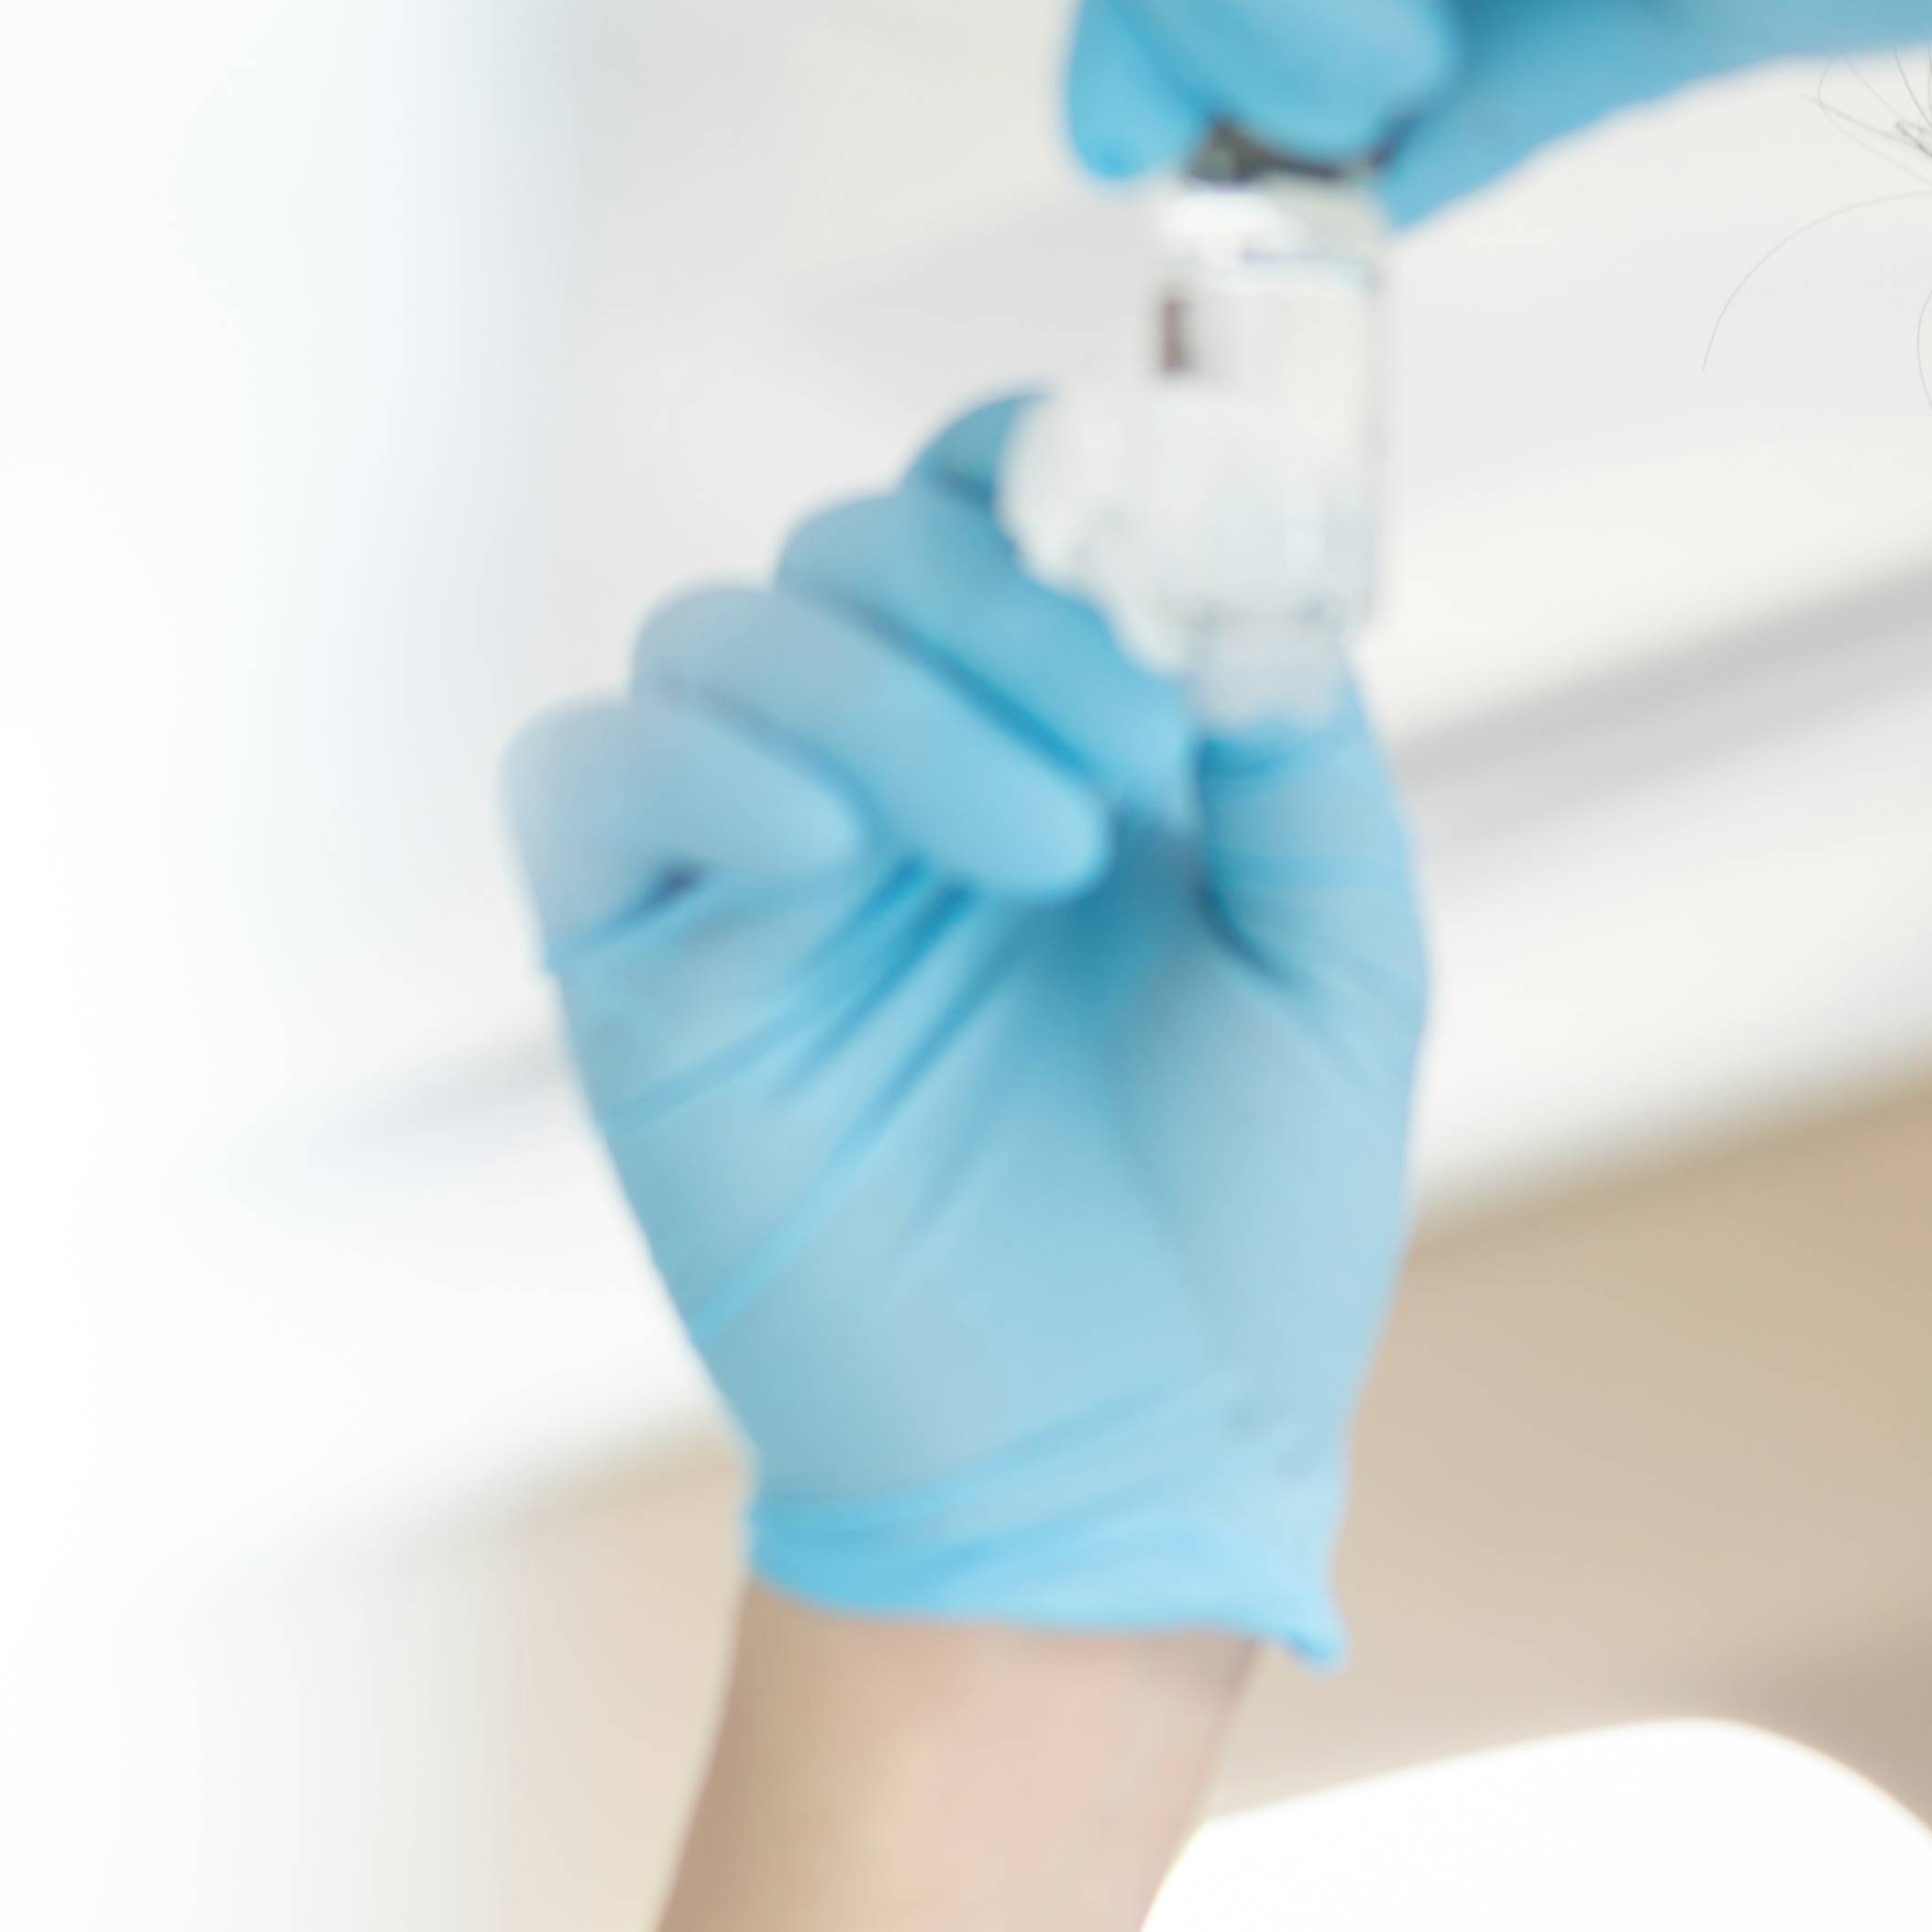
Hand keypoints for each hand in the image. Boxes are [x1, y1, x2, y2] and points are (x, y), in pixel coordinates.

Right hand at [505, 400, 1427, 1659]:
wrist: (1131, 1468)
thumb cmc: (1243, 1235)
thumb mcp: (1339, 973)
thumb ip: (1307, 772)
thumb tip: (1258, 597)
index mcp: (1060, 747)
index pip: (997, 509)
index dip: (1056, 464)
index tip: (1159, 510)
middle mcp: (900, 777)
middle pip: (865, 544)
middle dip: (1003, 601)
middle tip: (1136, 741)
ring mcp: (765, 867)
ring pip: (732, 633)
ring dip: (894, 694)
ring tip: (1046, 852)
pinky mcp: (650, 974)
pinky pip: (591, 778)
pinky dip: (698, 765)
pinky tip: (837, 848)